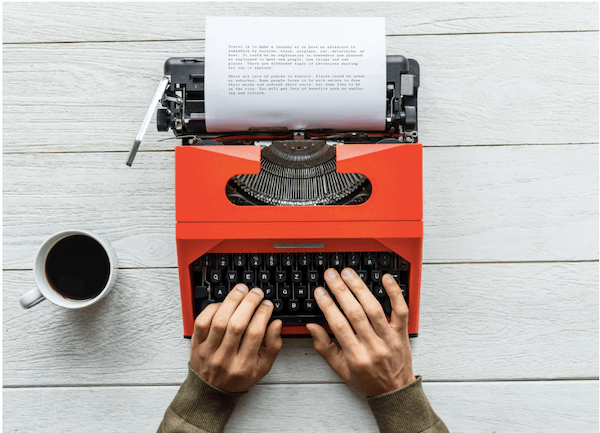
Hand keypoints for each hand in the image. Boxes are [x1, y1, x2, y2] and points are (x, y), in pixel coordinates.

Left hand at [190, 284, 282, 391]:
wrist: (212, 391)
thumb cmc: (239, 376)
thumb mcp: (263, 366)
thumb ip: (273, 345)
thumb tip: (276, 323)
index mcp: (244, 365)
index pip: (255, 333)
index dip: (263, 314)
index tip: (267, 304)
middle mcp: (225, 359)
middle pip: (237, 325)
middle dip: (248, 303)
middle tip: (256, 293)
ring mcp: (208, 351)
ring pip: (219, 321)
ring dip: (231, 301)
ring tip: (241, 290)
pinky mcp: (196, 345)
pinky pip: (201, 322)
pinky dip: (212, 308)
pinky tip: (223, 303)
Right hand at [306, 268, 415, 396]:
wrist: (395, 392)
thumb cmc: (366, 379)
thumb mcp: (340, 369)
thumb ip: (324, 347)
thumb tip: (312, 326)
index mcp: (356, 356)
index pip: (339, 326)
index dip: (328, 306)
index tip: (319, 291)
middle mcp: (373, 346)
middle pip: (355, 313)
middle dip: (341, 291)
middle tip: (331, 275)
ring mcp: (389, 338)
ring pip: (374, 309)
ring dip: (360, 288)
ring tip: (348, 273)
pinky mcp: (402, 333)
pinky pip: (401, 310)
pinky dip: (394, 293)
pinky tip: (385, 279)